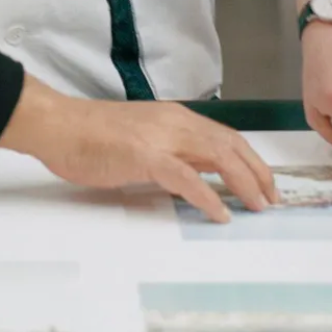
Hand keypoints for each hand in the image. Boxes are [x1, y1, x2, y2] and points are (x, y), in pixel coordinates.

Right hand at [0, 75, 277, 222]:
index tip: (265, 184)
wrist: (59, 126)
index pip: (225, 136)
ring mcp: (161, 137)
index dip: (250, 160)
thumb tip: (196, 175)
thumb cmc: (91, 135)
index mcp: (174, 117)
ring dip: (243, 183)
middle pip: (230, 145)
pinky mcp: (145, 156)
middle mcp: (174, 122)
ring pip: (217, 156)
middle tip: (272, 200)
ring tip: (257, 206)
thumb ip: (170, 152)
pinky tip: (220, 214)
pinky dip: (209, 197)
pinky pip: (187, 178)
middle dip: (257, 173)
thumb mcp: (141, 139)